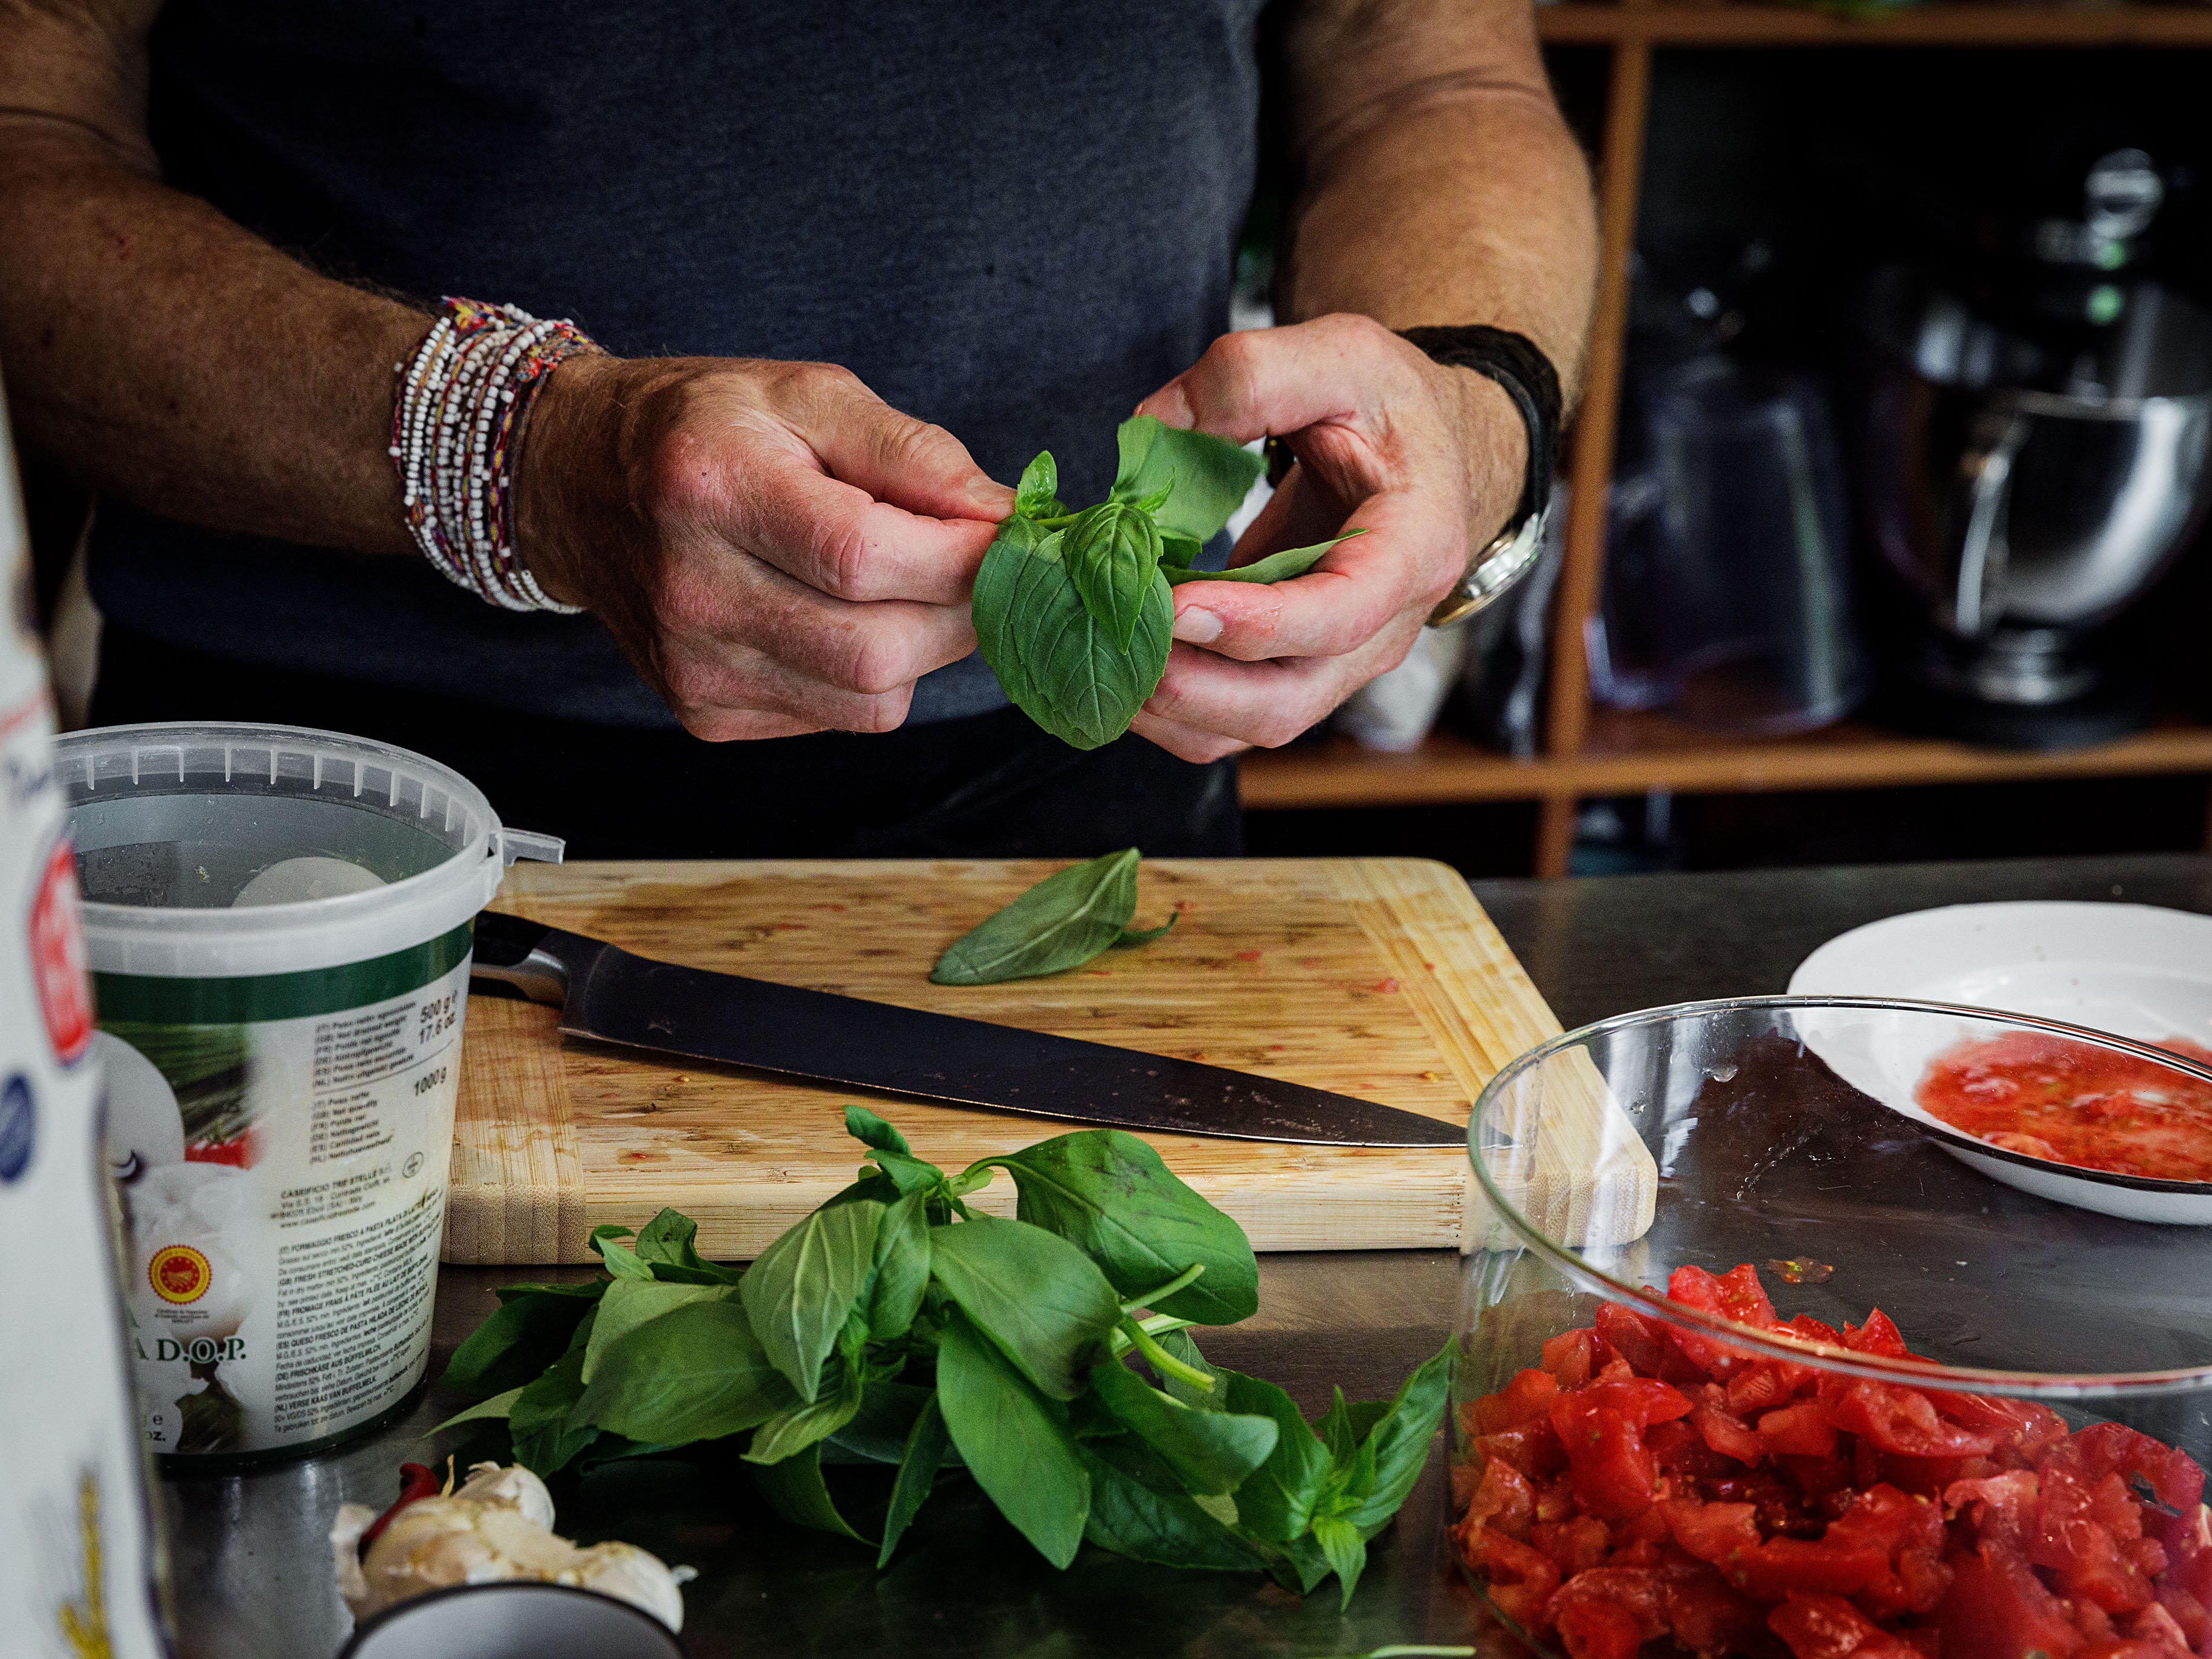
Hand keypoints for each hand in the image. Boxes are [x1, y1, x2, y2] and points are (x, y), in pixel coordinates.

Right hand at [515, 354, 1014, 739]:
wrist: (577, 484)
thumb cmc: (706, 429)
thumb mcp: (806, 393)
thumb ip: (911, 450)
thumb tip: (1001, 514)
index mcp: (713, 487)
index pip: (864, 555)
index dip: (961, 557)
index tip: (1009, 536)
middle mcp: (693, 590)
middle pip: (878, 649)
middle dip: (960, 613)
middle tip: (978, 567)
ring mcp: (695, 666)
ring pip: (871, 700)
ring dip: (923, 649)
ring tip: (910, 587)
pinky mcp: (707, 713)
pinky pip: (838, 719)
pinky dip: (870, 676)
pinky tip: (843, 618)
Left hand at [1126, 313, 1526, 762]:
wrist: (1420, 455)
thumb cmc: (1388, 407)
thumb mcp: (1343, 354)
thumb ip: (1254, 376)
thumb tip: (1156, 427)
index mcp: (1414, 549)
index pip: (1342, 613)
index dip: (1259, 623)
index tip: (1177, 607)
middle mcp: (1382, 629)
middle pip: (1288, 702)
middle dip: (1195, 690)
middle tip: (1117, 642)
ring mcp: (1337, 662)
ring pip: (1251, 726)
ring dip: (1170, 708)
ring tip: (1099, 654)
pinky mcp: (1292, 669)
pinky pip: (1228, 717)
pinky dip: (1170, 706)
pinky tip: (1117, 658)